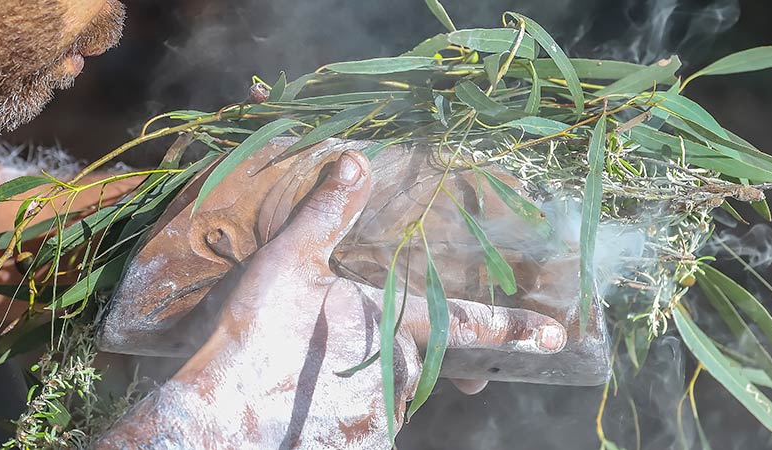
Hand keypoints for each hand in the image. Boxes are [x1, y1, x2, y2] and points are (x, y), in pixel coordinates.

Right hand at [95, 150, 566, 448]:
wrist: (216, 417)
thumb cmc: (251, 336)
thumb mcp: (285, 263)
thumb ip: (325, 214)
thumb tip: (355, 160)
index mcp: (390, 322)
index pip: (466, 322)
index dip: (512, 327)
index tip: (556, 335)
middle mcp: (399, 371)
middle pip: (420, 358)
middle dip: (400, 349)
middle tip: (344, 344)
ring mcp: (382, 414)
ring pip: (395, 391)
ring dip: (371, 378)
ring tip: (314, 369)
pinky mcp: (360, 445)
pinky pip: (372, 422)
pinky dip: (352, 410)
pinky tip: (312, 398)